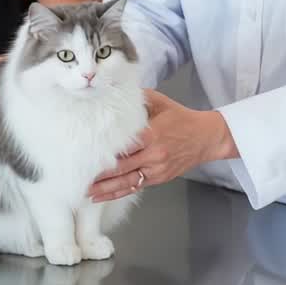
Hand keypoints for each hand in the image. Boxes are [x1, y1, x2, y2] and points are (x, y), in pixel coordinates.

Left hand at [88, 89, 237, 201]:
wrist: (206, 138)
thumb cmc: (181, 118)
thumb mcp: (160, 102)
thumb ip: (138, 98)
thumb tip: (114, 89)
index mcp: (152, 134)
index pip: (125, 146)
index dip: (106, 152)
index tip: (86, 154)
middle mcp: (154, 154)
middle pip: (122, 167)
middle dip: (99, 174)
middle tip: (79, 176)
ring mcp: (156, 169)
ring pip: (126, 181)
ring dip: (105, 188)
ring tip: (86, 191)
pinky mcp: (158, 179)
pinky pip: (134, 187)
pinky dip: (117, 192)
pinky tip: (102, 196)